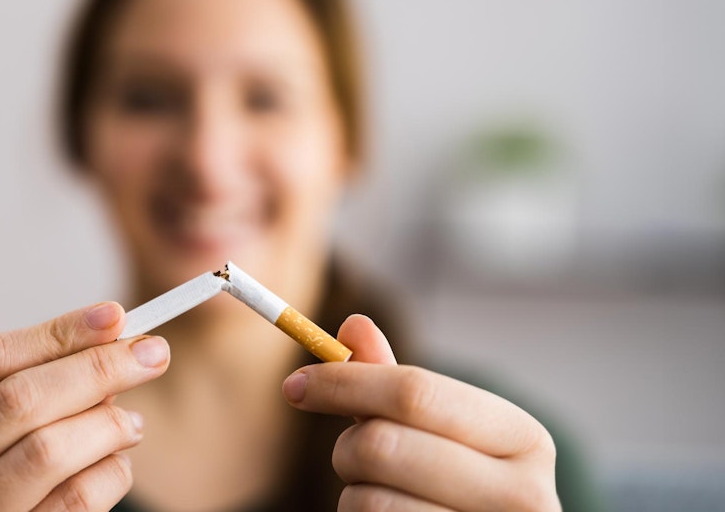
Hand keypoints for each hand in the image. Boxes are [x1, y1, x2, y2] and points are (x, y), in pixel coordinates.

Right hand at [0, 302, 169, 510]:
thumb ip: (28, 391)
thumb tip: (110, 340)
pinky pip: (72, 502)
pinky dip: (109, 475)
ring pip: (45, 451)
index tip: (115, 315)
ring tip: (132, 423)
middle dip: (96, 368)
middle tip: (152, 354)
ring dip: (106, 425)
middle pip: (18, 399)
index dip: (57, 332)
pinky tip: (117, 465)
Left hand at [282, 315, 558, 511]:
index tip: (294, 384)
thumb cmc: (459, 486)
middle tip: (345, 454)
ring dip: (352, 493)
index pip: (414, 392)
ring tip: (380, 496)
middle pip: (383, 445)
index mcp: (524, 438)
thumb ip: (395, 383)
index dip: (343, 382)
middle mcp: (523, 495)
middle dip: (345, 446)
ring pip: (368, 501)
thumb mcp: (440, 431)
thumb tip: (353, 325)